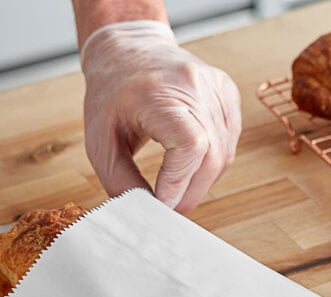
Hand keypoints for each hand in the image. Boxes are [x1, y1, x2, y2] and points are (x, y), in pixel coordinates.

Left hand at [81, 21, 240, 213]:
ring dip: (203, 181)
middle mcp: (194, 85)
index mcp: (158, 92)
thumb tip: (146, 212)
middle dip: (191, 192)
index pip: (189, 147)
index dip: (180, 184)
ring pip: (224, 154)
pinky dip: (213, 163)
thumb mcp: (100, 141)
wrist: (129, 49)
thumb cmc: (111, 94)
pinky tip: (193, 166)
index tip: (163, 205)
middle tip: (172, 208)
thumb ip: (121, 181)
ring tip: (179, 187)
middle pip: (212, 156)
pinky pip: (229, 141)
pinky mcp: (227, 93)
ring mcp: (216, 88)